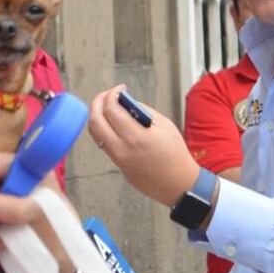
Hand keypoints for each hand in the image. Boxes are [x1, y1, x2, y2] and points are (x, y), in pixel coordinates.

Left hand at [88, 86, 199, 206]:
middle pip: (95, 121)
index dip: (112, 94)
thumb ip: (143, 111)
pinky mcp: (118, 166)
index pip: (111, 109)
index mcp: (136, 137)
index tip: (120, 88)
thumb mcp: (165, 125)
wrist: (178, 184)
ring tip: (109, 107)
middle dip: (97, 102)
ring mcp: (118, 159)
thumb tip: (125, 102)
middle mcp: (122, 149)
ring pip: (95, 133)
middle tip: (107, 94)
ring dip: (98, 116)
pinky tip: (115, 123)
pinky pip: (104, 144)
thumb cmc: (176, 154)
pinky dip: (105, 129)